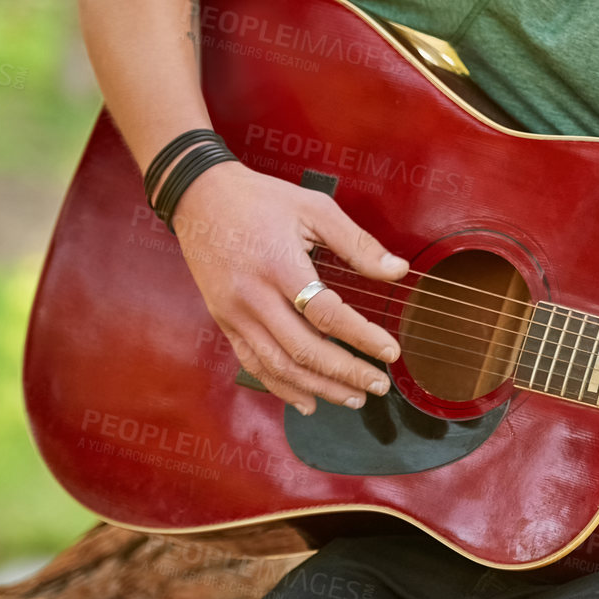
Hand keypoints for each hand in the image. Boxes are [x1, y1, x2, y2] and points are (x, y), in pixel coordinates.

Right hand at [171, 161, 409, 414]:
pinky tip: (307, 400)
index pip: (326, 314)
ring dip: (318, 387)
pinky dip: (281, 386)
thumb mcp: (315, 208)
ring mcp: (234, 314)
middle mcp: (253, 297)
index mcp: (279, 266)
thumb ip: (357, 243)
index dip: (362, 337)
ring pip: (277, 365)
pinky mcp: (223, 321)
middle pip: (302, 349)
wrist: (200, 197)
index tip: (391, 352)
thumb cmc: (261, 199)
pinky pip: (253, 363)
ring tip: (352, 397)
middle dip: (344, 373)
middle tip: (378, 385)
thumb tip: (399, 271)